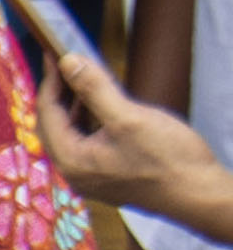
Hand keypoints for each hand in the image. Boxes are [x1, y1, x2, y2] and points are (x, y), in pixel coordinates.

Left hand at [40, 50, 232, 240]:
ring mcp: (92, 177)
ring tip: (86, 79)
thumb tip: (68, 62)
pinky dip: (91, 121)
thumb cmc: (169, 160)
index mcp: (71, 160)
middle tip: (68, 64)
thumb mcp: (129, 117)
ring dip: (77, 106)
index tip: (54, 53)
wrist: (202, 196)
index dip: (51, 80)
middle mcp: (75, 173)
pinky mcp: (110, 176)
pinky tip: (104, 105)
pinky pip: (90, 144)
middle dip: (61, 93)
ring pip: (73, 134)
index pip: (47, 113)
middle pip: (55, 124)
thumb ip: (94, 89)